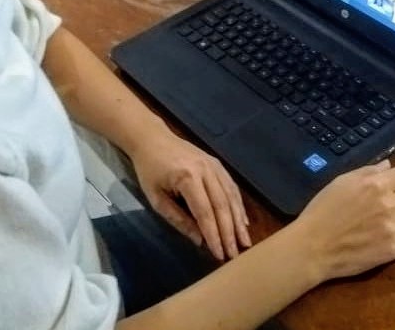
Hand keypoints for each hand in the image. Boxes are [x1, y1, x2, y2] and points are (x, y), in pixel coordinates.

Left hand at [129, 130, 251, 260]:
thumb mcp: (156, 198)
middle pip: (222, 206)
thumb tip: (199, 240)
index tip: (220, 255)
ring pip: (231, 197)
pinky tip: (242, 221)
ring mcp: (214, 165)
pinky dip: (238, 206)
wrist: (152, 138)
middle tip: (236, 254)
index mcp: (187, 178)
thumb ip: (178, 219)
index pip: (204, 212)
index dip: (213, 235)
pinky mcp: (217, 163)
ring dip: (238, 221)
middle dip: (229, 233)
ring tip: (244, 242)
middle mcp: (205, 170)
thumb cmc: (149, 170)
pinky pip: (231, 187)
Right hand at [293, 160, 394, 282]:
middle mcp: (389, 204)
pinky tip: (389, 235)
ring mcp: (394, 228)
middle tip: (394, 203)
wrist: (314, 247)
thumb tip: (388, 166)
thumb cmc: (322, 211)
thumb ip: (367, 172)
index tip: (388, 187)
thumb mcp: (340, 182)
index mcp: (375, 185)